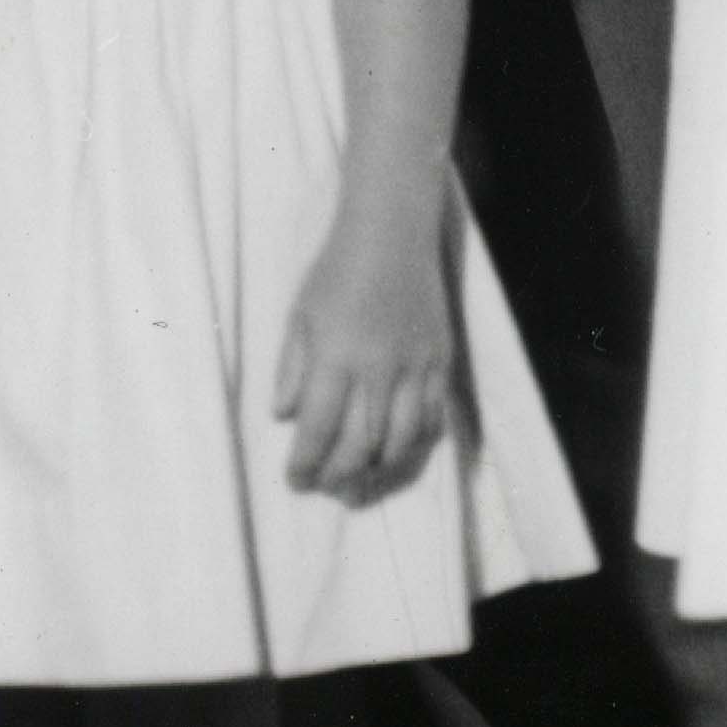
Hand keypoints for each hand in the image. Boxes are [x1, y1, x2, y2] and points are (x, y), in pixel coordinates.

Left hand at [274, 210, 454, 504]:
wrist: (392, 234)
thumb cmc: (336, 271)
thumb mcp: (299, 315)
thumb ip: (292, 369)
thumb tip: (285, 416)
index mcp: (337, 356)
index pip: (320, 427)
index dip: (307, 462)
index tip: (295, 481)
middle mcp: (380, 368)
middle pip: (362, 444)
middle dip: (340, 476)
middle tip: (326, 492)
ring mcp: (416, 368)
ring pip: (402, 441)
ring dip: (379, 472)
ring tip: (359, 487)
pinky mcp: (441, 363)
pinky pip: (433, 419)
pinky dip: (415, 446)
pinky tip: (398, 456)